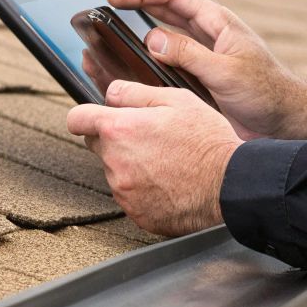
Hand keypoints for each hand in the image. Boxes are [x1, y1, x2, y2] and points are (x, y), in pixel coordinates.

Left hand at [66, 79, 240, 236]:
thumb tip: (111, 92)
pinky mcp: (135, 213)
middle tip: (148, 137)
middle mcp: (115, 162)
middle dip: (114, 139)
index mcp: (120, 129)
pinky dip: (143, 188)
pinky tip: (168, 181)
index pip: (77, 119)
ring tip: (165, 161)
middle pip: (97, 146)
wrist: (229, 185)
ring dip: (130, 164)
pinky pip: (130, 196)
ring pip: (115, 171)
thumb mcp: (177, 100)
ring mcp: (123, 191)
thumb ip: (136, 93)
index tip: (92, 118)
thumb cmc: (207, 141)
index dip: (85, 116)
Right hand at [107, 0, 306, 140]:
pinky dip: (151, 61)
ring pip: (167, 35)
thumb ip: (190, 55)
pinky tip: (136, 68)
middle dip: (138, 5)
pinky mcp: (203, 77)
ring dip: (141, 31)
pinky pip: (172, 62)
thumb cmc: (267, 93)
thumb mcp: (226, 72)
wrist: (287, 121)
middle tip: (108, 8)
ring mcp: (206, 56)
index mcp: (218, 24)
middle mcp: (210, 36)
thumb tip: (152, 38)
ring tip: (114, 35)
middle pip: (168, 10)